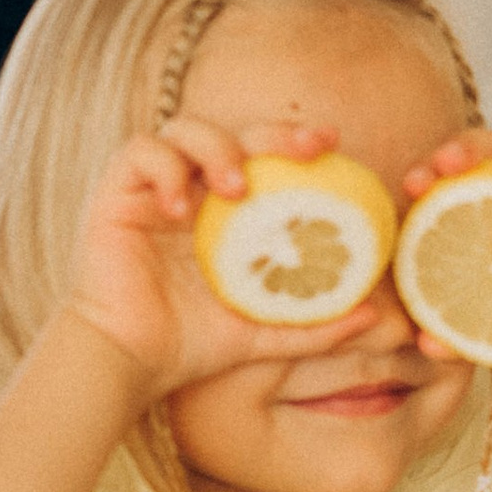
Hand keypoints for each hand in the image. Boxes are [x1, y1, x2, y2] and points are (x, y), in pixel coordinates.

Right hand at [64, 122, 378, 398]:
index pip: (266, 158)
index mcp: (230, 213)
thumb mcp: (266, 334)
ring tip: (236, 189)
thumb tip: (375, 317)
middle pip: (235, 133)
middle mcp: (195, 192)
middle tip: (306, 148)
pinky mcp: (117, 194)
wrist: (132, 361)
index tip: (332, 145)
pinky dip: (164, 169)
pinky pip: (140, 154)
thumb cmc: (194, 344)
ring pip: (185, 130)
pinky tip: (180, 206)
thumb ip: (316, 325)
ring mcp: (155, 188)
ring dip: (217, 148)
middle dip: (273, 132)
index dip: (296, 141)